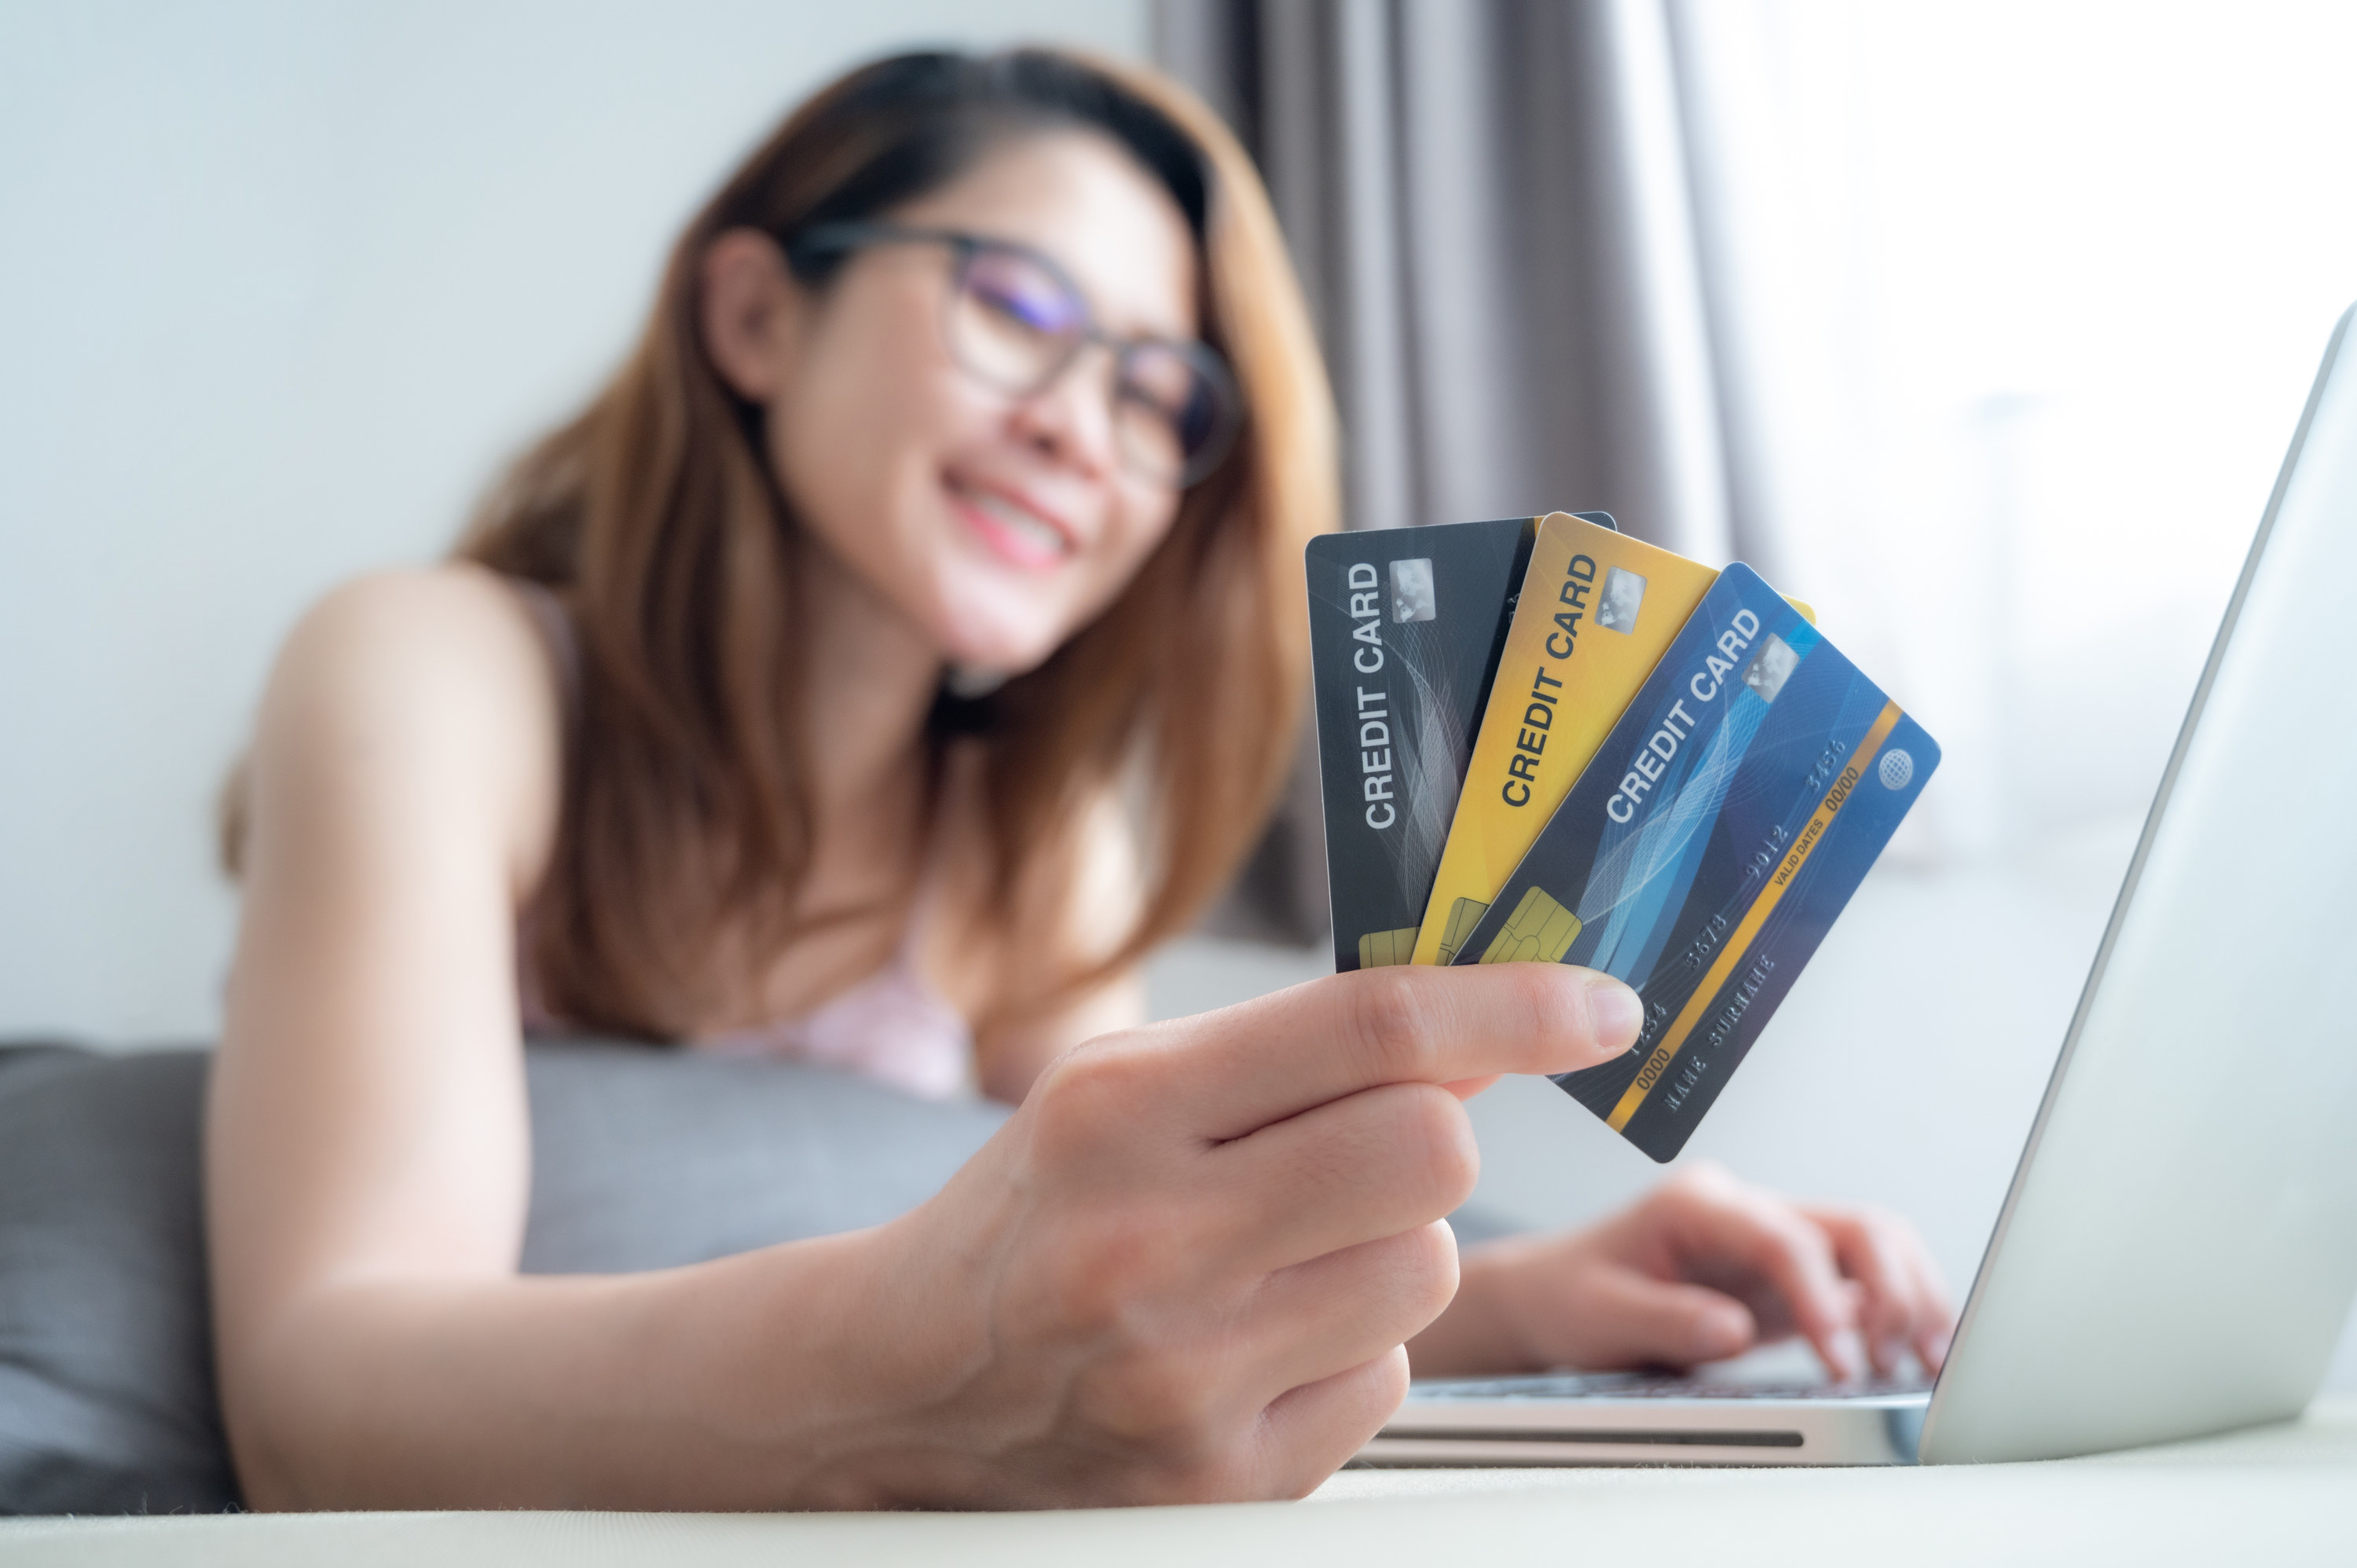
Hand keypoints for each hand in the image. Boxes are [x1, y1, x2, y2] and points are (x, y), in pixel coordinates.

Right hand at [831, 963, 1643, 1506]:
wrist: (907, 1380)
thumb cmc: (1039, 1206)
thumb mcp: (1130, 1087)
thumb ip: (1302, 1050)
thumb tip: (1495, 1028)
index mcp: (1119, 1109)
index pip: (1370, 1027)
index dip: (1513, 1005)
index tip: (1599, 1007)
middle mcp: (1152, 1243)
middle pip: (1431, 1151)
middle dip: (1426, 1136)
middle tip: (1356, 1149)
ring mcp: (1191, 1378)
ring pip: (1427, 1273)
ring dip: (1385, 1250)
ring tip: (1275, 1258)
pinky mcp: (1228, 1481)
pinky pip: (1390, 1380)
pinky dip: (1347, 1349)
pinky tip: (1254, 1341)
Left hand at [1415, 1163, 1952, 1381]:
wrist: (1554, 1295)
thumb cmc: (1569, 1295)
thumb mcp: (1598, 1313)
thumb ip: (1665, 1318)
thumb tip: (1735, 1328)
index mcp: (1697, 1203)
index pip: (1783, 1237)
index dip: (1822, 1297)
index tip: (1841, 1358)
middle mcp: (1746, 1210)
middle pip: (1853, 1224)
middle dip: (1893, 1287)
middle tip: (1898, 1360)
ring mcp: (1774, 1240)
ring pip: (1874, 1245)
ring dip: (1910, 1297)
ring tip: (1923, 1363)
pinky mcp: (1790, 1279)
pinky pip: (1862, 1282)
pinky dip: (1898, 1313)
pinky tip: (1912, 1357)